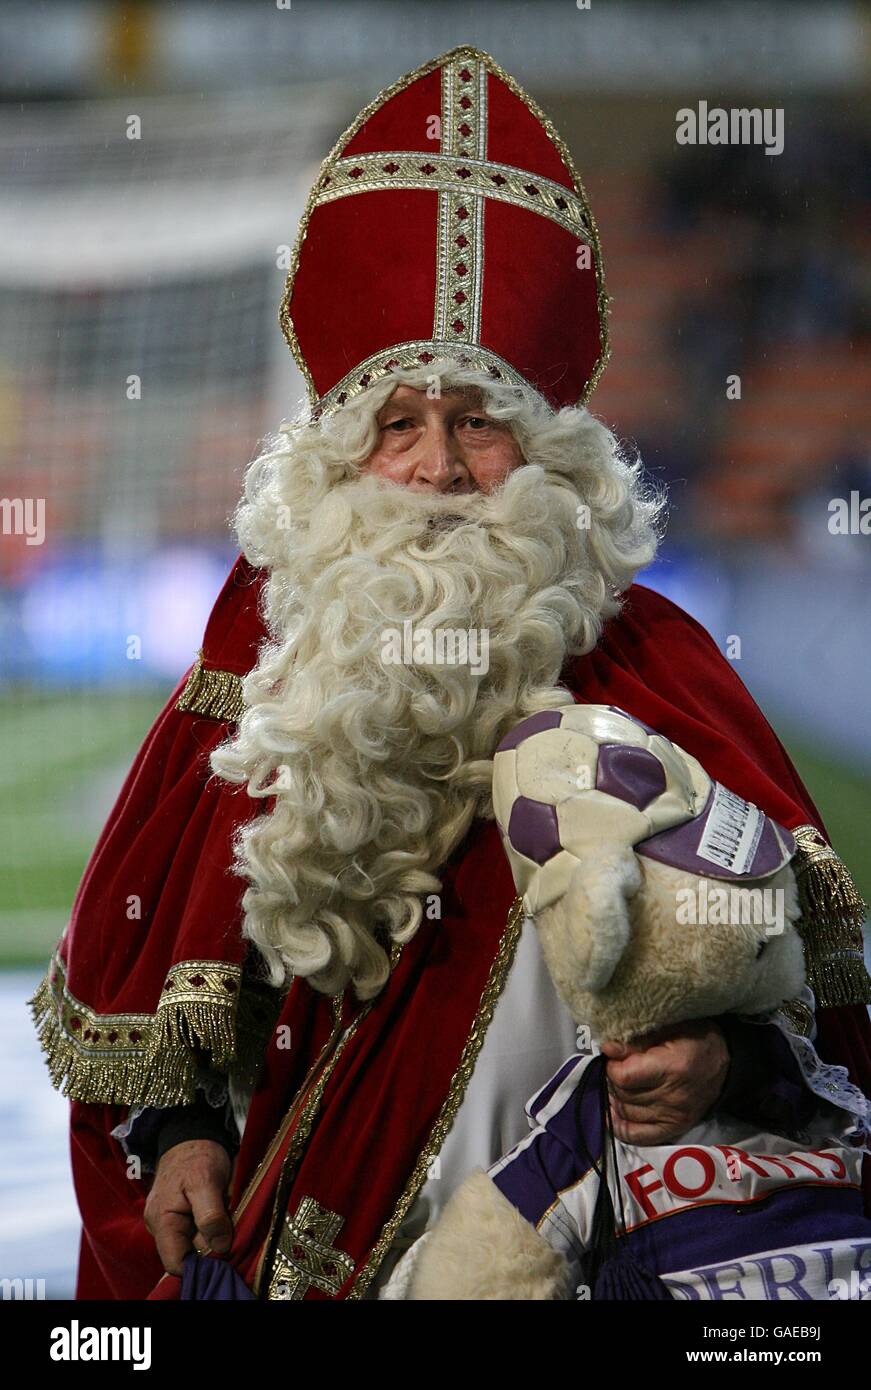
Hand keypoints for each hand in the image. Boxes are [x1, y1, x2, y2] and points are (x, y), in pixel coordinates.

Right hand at [144, 1139, 233, 1275]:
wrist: (192, 1134)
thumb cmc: (197, 1155)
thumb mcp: (206, 1181)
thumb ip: (210, 1216)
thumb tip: (221, 1248)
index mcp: (161, 1222)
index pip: (176, 1263)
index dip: (200, 1263)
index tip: (223, 1246)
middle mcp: (161, 1228)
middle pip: (188, 1255)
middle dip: (211, 1245)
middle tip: (229, 1221)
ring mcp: (171, 1223)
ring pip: (196, 1244)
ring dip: (214, 1234)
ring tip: (224, 1209)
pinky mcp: (182, 1217)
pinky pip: (199, 1232)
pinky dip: (213, 1225)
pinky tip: (220, 1208)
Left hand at [599, 1019, 728, 1145]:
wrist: (725, 1062)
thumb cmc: (696, 1039)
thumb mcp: (669, 1028)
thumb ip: (637, 1040)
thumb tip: (608, 1048)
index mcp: (672, 1068)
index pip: (625, 1076)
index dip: (612, 1065)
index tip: (613, 1054)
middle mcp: (673, 1097)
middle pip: (624, 1095)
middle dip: (612, 1080)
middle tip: (617, 1067)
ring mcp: (674, 1116)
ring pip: (627, 1113)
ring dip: (616, 1098)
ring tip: (620, 1084)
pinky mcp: (675, 1128)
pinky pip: (638, 1136)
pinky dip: (621, 1125)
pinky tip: (615, 1111)